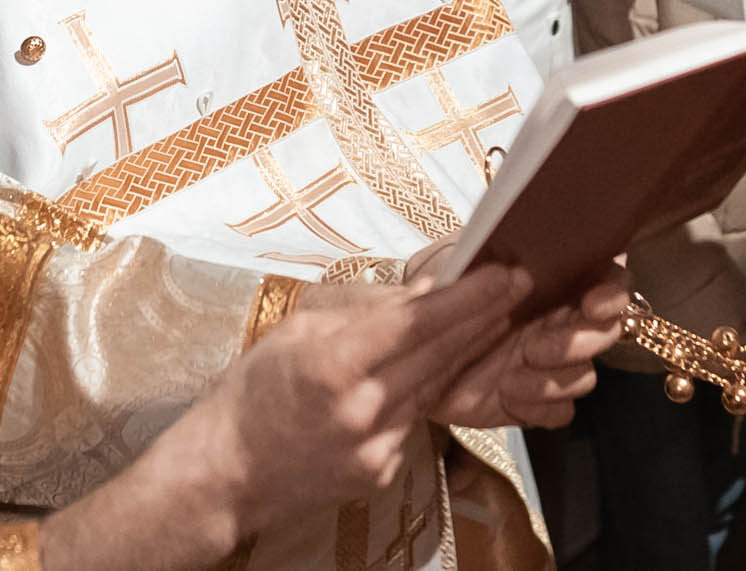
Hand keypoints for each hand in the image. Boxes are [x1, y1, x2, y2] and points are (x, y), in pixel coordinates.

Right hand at [140, 264, 529, 547]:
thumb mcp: (296, 330)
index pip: (418, 322)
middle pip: (439, 354)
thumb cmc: (251, 392)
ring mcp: (375, 447)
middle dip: (485, 316)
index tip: (504, 271)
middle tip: (520, 283)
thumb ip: (362, 312)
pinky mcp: (381, 472)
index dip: (468, 296)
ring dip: (467, 350)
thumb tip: (421, 291)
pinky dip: (429, 389)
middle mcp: (362, 410)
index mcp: (334, 365)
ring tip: (496, 315)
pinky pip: (415, 419)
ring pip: (435, 386)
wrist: (225, 473)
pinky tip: (441, 366)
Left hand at [430, 261, 630, 429]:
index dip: (611, 291)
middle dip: (579, 342)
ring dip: (553, 379)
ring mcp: (551, 363)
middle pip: (608, 330)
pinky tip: (508, 395)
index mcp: (549, 281)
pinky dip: (538, 406)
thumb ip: (477, 262)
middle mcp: (559, 320)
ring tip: (510, 377)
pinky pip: (562, 411)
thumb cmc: (434, 298)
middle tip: (534, 348)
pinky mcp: (537, 402)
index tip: (590, 303)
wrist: (408, 355)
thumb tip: (514, 270)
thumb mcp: (445, 265)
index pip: (606, 278)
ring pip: (586, 375)